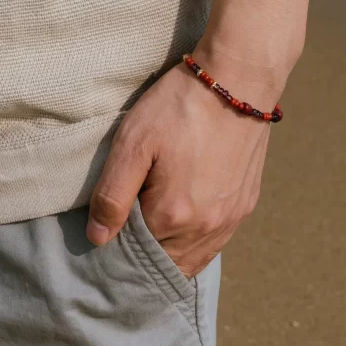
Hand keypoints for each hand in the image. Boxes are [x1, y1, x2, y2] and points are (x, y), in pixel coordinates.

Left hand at [85, 46, 279, 277]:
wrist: (238, 82)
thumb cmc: (180, 108)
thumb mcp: (134, 143)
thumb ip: (113, 195)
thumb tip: (99, 238)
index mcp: (173, 215)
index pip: (138, 254)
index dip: (120, 246)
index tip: (113, 228)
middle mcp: (206, 227)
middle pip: (168, 262)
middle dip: (148, 255)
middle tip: (132, 232)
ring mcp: (231, 218)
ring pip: (196, 258)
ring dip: (174, 254)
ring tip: (158, 232)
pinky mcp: (246, 204)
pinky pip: (218, 240)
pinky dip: (199, 241)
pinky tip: (188, 221)